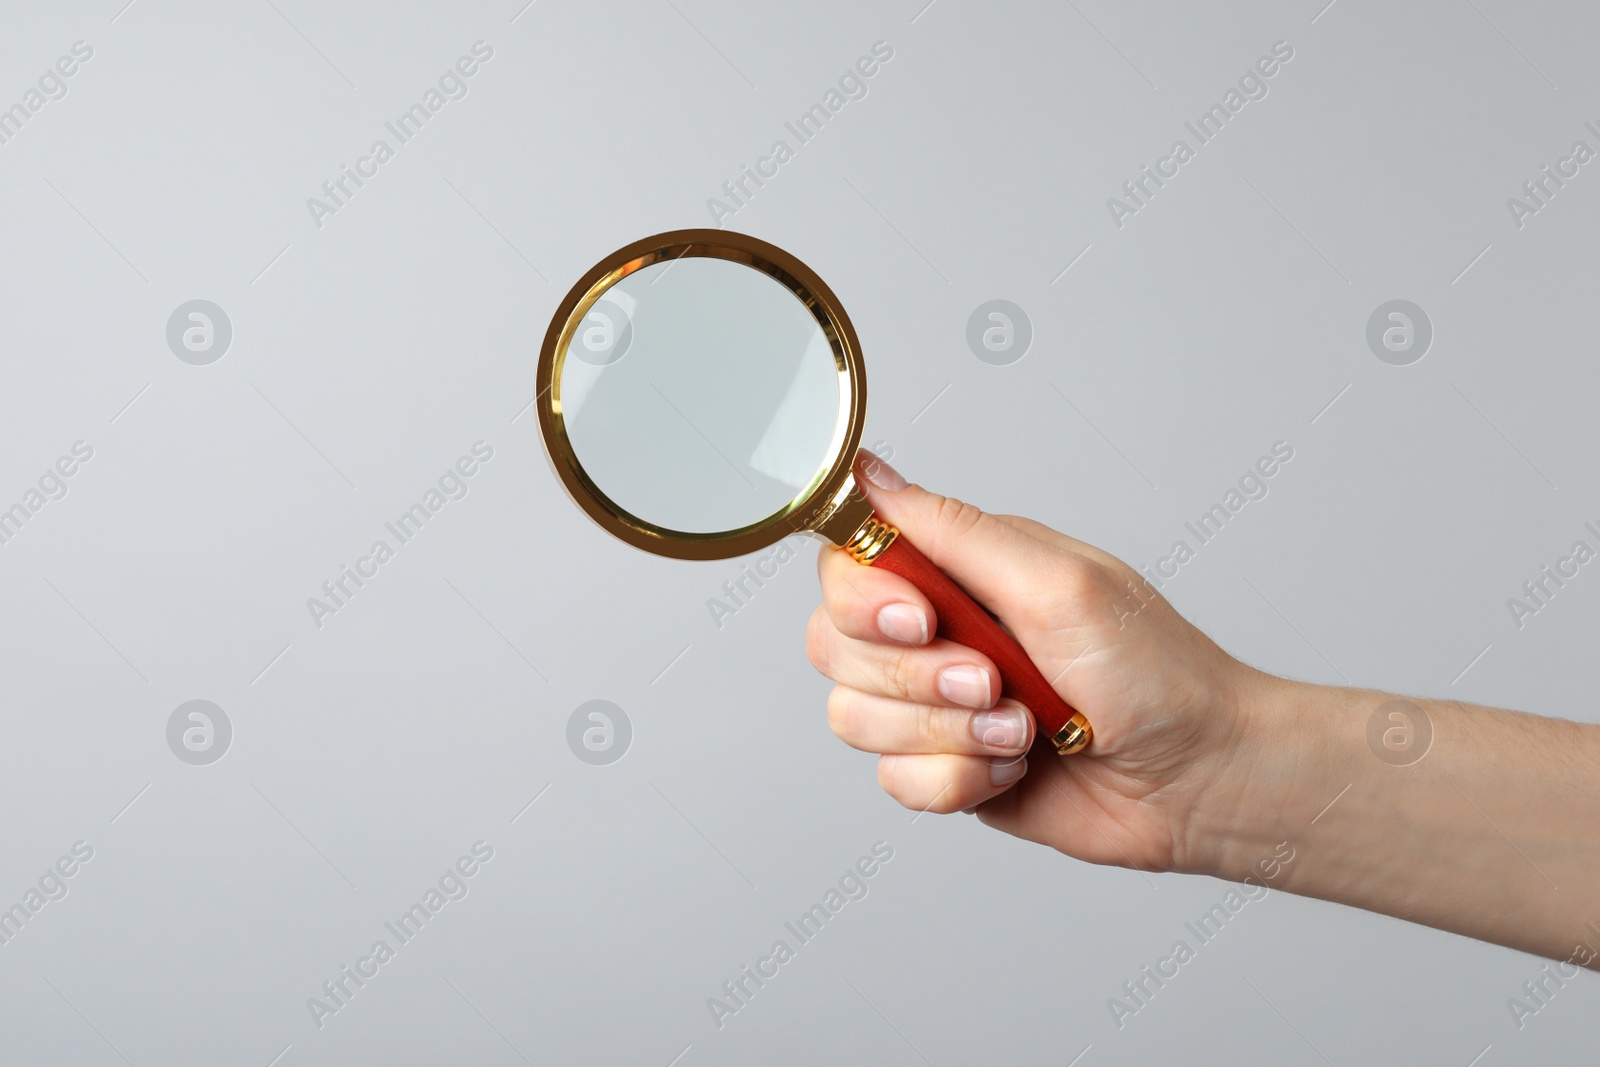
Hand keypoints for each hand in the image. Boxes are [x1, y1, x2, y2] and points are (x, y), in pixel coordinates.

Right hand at [806, 452, 1270, 875]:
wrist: (1200, 780)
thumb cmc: (1155, 674)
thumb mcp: (1057, 583)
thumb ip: (954, 532)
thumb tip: (872, 476)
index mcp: (959, 571)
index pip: (848, 567)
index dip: (865, 600)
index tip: (923, 620)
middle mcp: (938, 632)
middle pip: (834, 645)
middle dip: (915, 677)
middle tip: (992, 681)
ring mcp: (936, 705)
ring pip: (854, 718)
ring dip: (944, 733)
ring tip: (1019, 731)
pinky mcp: (945, 768)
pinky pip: (895, 780)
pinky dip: (956, 780)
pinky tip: (1012, 769)